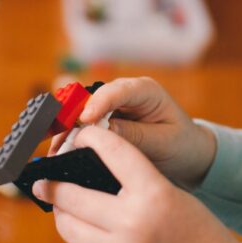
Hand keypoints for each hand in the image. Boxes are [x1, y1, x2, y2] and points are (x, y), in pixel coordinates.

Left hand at [35, 126, 237, 242]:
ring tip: (58, 203)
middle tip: (42, 180)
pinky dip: (76, 233)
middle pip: (73, 195)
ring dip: (60, 212)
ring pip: (69, 227)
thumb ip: (133, 178)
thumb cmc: (194, 225)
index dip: (91, 137)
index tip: (80, 134)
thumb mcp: (169, 192)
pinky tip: (78, 223)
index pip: (113, 151)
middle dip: (53, 184)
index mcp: (153, 194)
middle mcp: (133, 222)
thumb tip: (89, 167)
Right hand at [50, 77, 215, 188]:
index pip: (118, 90)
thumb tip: (103, 131)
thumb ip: (135, 135)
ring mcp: (111, 105)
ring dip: (66, 129)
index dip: (99, 103)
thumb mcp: (163, 142)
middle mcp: (124, 93)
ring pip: (81, 111)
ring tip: (55, 150)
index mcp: (145, 91)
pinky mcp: (103, 119)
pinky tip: (60, 151)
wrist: (186, 152)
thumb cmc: (180, 143)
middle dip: (73, 117)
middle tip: (60, 139)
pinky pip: (81, 125)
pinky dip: (70, 137)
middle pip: (91, 98)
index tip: (85, 120)